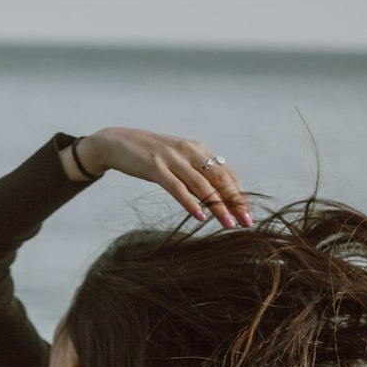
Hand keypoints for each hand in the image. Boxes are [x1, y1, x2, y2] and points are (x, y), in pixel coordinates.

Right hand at [76, 128, 252, 229]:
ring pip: (202, 186)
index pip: (227, 173)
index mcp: (198, 149)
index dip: (240, 193)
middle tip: (247, 222)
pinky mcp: (155, 168)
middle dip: (235, 202)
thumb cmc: (149, 155)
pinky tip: (201, 217)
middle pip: (220, 179)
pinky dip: (191, 204)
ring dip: (218, 207)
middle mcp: (189, 151)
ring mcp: (172, 159)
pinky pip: (177, 188)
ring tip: (229, 225)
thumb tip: (214, 191)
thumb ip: (194, 171)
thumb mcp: (177, 159)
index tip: (248, 213)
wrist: (117, 142)